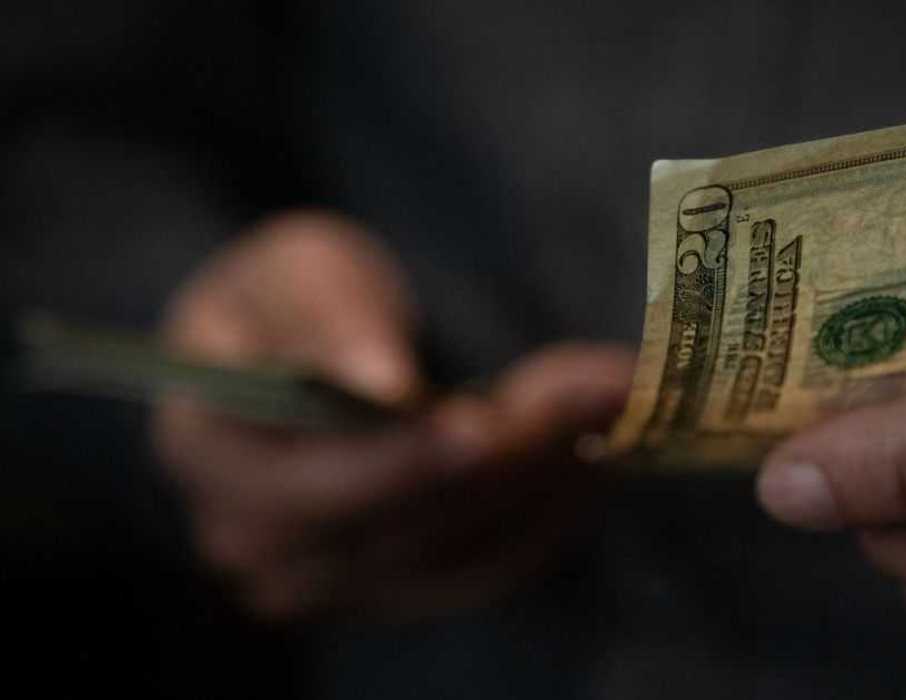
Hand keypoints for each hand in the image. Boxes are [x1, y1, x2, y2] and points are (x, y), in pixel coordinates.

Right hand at [154, 211, 632, 619]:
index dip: (398, 460)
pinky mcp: (396, 587)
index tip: (485, 420)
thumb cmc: (293, 299)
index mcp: (205, 451)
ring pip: (455, 555)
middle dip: (507, 457)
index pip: (301, 484)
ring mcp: (328, 581)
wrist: (308, 355)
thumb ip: (327, 315)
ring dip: (546, 480)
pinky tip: (599, 452)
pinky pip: (485, 570)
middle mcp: (255, 541)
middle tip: (600, 390)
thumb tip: (379, 385)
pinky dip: (550, 515)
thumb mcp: (298, 267)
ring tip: (613, 402)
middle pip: (394, 529)